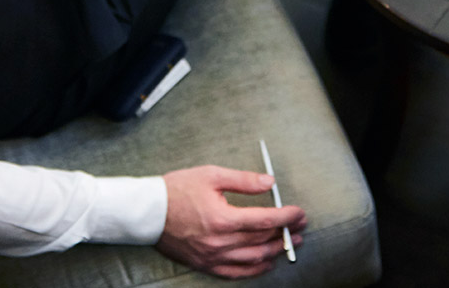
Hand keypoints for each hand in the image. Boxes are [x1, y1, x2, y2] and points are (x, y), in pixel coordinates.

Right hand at [156, 165, 305, 278]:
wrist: (149, 212)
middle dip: (285, 233)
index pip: (265, 220)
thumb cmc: (177, 190)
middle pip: (263, 240)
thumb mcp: (210, 175)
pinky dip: (256, 269)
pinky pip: (239, 273)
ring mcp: (215, 257)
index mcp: (223, 218)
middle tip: (299, 226)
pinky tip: (266, 261)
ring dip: (276, 251)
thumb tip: (269, 182)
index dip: (286, 217)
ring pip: (255, 259)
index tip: (299, 213)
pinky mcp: (207, 266)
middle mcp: (221, 242)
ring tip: (289, 243)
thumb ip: (242, 180)